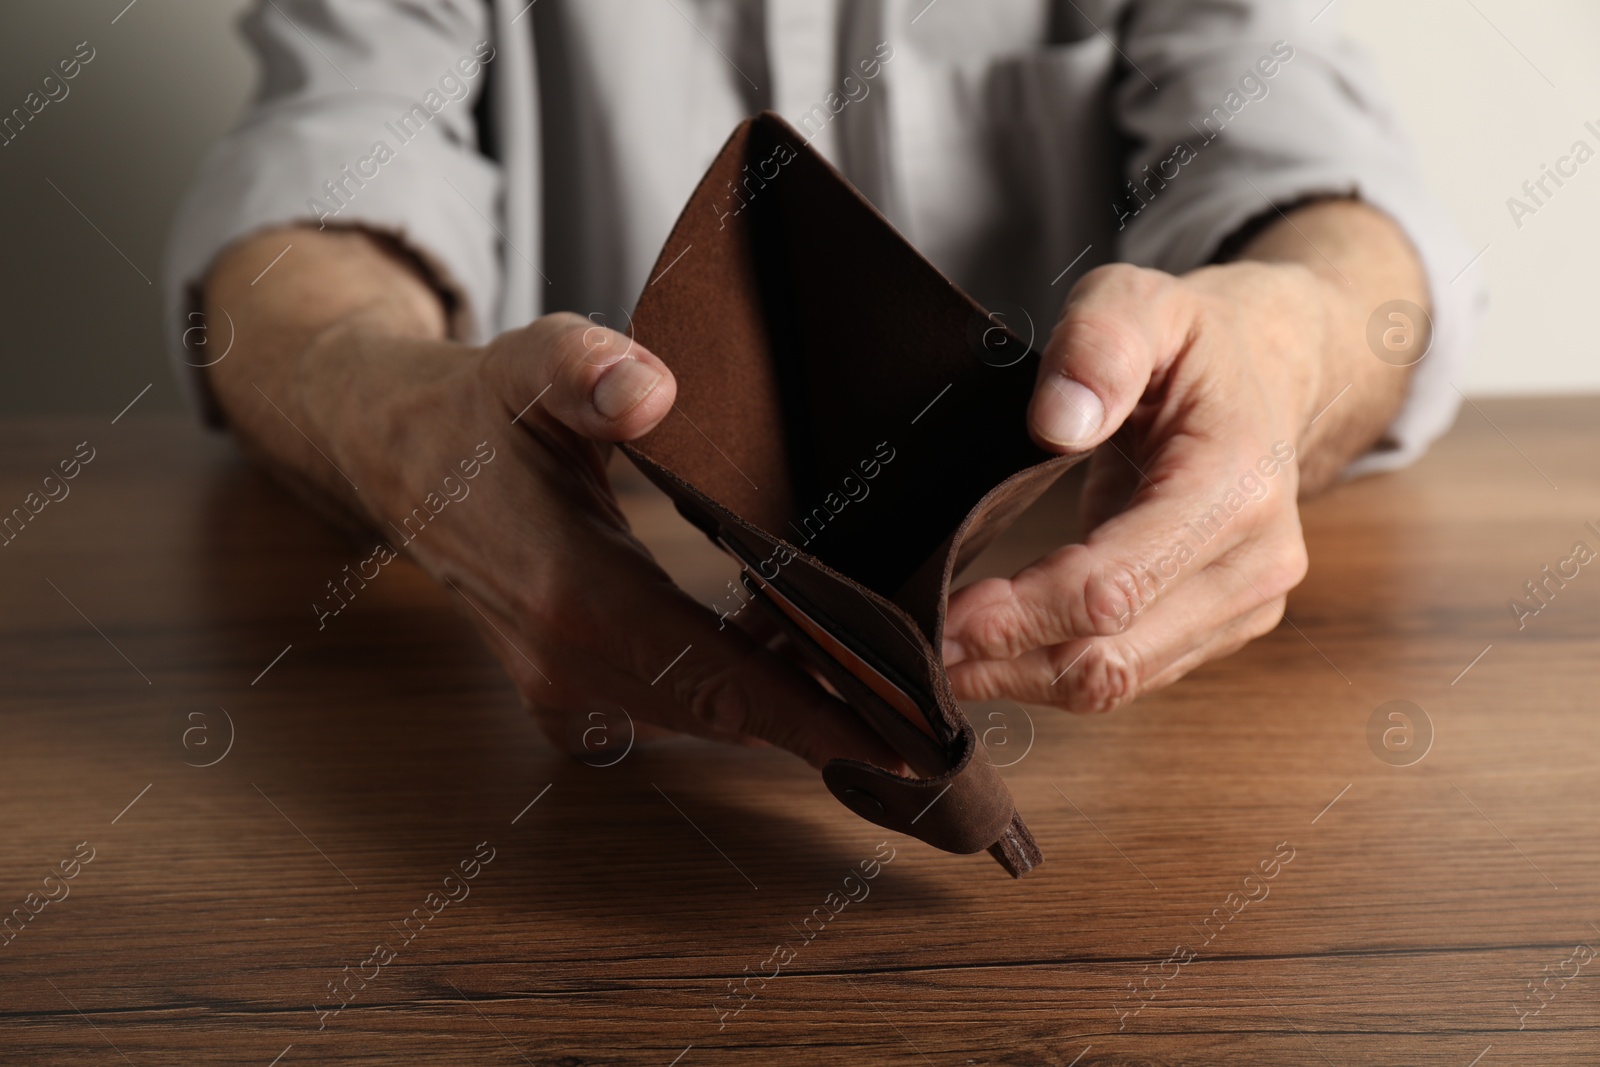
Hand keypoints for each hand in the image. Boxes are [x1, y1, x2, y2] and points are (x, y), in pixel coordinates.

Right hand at [205, 229, 899, 769]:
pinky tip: (793, 646)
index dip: (811, 711)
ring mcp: (562, 687)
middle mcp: (566, 662)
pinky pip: (675, 706)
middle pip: (724, 712)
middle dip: (827, 714)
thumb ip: (588, 368)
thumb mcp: (530, 364)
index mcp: (569, 594)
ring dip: (787, 701)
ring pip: (704, 717)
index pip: (715, 674)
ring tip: (877, 670)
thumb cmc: (476, 410)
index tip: (900, 741)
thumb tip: (652, 388)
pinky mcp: (565, 690)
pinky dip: (740, 690)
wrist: (397, 459)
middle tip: (925, 702)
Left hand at [940, 201, 1424, 711]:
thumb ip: (1099, 345)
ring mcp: (1244, 606)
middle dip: (1008, 661)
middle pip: (1112, 655)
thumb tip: (1055, 424)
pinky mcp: (1221, 627)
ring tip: (944, 661)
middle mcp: (1255, 563)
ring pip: (1118, 681)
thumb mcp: (1141, 302)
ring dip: (1024, 679)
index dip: (1020, 615)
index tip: (943, 616)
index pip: (1116, 586)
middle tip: (919, 650)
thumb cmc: (1195, 342)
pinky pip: (1130, 674)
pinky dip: (1054, 672)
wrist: (1269, 375)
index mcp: (1236, 486)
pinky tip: (996, 655)